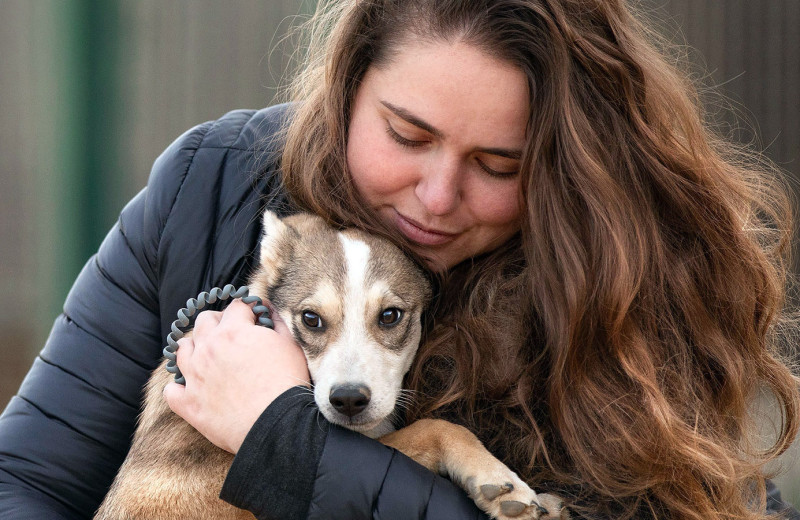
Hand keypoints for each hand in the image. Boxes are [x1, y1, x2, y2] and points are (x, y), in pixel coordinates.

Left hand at [163, 298, 309, 453]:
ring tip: (207, 357)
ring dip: (194, 348)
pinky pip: (172, 390)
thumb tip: (268, 310)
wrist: (276, 424)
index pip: (236, 306)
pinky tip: (192, 389)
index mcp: (233, 331)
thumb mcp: (289, 345)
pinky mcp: (189, 403)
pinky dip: (180, 388)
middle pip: (204, 321)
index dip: (247, 310)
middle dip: (218, 322)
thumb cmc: (286, 383)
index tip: (254, 317)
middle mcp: (208, 348)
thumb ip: (277, 322)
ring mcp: (194, 376)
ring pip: (181, 350)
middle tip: (232, 334)